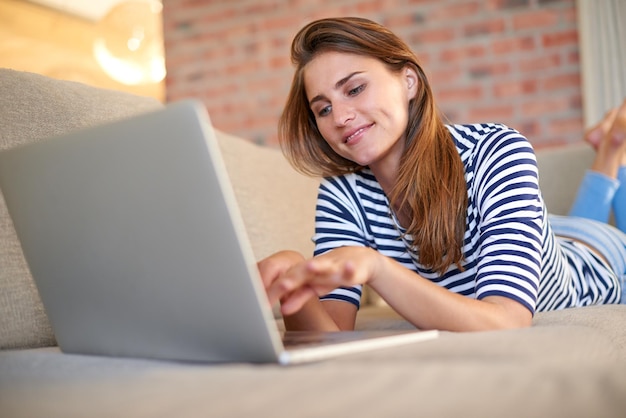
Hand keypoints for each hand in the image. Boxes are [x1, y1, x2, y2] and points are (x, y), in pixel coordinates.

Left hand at [265, 246, 380, 314]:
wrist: (356, 258)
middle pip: (299, 273)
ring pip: (323, 265)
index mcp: (302, 272)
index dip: (273, 290)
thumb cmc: (329, 275)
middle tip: (279, 288)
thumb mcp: (313, 288)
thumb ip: (298, 297)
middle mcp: (314, 267)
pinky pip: (349, 269)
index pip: (283, 280)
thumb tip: (282, 308)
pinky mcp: (349, 267)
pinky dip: (349, 268)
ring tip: (310, 267)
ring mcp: (332, 266)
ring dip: (316, 266)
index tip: (261, 302)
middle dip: (288, 282)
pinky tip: (349, 268)